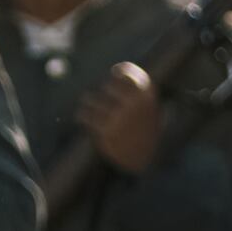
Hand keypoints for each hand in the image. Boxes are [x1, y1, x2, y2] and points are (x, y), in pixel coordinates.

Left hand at [77, 60, 167, 176]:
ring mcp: (119, 118)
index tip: (114, 72)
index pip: (128, 73)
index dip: (120, 71)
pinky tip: (81, 116)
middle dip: (104, 91)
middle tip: (100, 94)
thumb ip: (137, 91)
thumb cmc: (147, 132)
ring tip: (86, 102)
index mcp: (146, 96)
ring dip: (88, 101)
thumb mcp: (150, 110)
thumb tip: (119, 70)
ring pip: (93, 101)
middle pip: (108, 87)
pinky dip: (82, 115)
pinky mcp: (106, 132)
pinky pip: (88, 117)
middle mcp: (133, 104)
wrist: (146, 160)